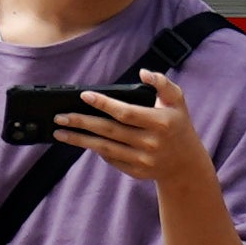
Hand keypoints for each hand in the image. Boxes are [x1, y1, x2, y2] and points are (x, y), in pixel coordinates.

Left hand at [55, 69, 208, 188]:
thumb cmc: (177, 125)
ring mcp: (142, 159)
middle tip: (60, 117)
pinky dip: (95, 149)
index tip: (84, 95)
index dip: (104, 104)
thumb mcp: (177, 102)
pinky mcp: (135, 171)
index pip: (125, 112)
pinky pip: (110, 158)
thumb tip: (143, 72)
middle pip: (108, 131)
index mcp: (160, 122)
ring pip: (103, 147)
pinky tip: (81, 141)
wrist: (185, 163)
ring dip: (79, 139)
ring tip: (60, 132)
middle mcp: (151, 142)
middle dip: (81, 122)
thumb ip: (163, 84)